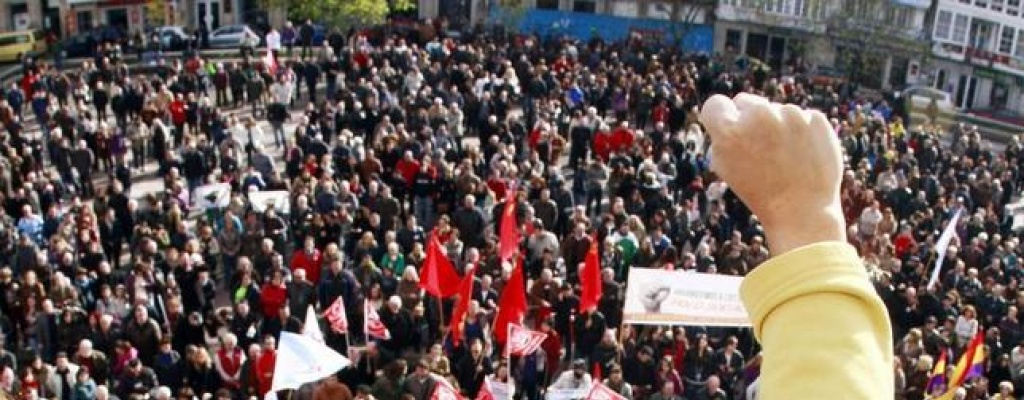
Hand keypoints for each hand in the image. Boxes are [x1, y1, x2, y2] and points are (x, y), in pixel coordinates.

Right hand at [699, 94, 845, 254]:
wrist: (802, 211)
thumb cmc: (758, 192)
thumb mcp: (726, 167)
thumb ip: (722, 137)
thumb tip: (729, 115)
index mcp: (730, 129)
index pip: (715, 104)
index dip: (720, 119)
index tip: (728, 130)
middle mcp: (759, 115)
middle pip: (745, 101)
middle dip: (748, 119)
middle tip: (759, 147)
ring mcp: (790, 114)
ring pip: (776, 110)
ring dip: (777, 126)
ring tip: (784, 158)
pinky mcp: (815, 118)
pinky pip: (802, 117)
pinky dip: (802, 132)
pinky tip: (802, 156)